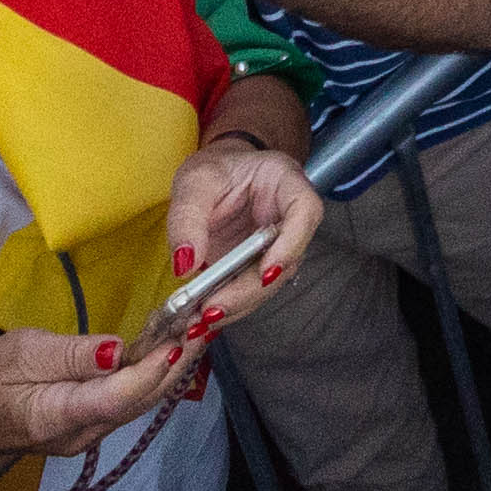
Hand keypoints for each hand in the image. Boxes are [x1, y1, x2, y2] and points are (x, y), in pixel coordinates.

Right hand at [0, 326, 188, 466]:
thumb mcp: (21, 354)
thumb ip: (69, 354)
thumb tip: (114, 350)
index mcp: (58, 415)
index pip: (115, 398)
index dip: (149, 371)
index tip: (177, 340)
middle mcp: (84, 432)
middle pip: (140, 400)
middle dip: (176, 362)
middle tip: (205, 319)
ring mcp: (93, 433)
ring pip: (142, 402)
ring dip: (173, 367)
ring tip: (198, 327)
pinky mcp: (96, 425)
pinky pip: (133, 401)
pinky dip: (156, 374)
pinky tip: (171, 349)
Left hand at [163, 133, 319, 331]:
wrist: (214, 179)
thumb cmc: (213, 170)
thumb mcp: (194, 182)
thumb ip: (187, 218)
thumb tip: (185, 263)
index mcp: (285, 182)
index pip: (305, 211)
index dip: (292, 244)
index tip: (266, 270)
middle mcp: (290, 219)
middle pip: (287, 260)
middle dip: (251, 289)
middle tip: (213, 309)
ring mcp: (278, 247)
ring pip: (269, 283)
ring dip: (237, 305)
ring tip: (200, 320)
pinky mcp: (260, 268)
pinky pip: (250, 291)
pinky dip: (228, 307)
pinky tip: (201, 319)